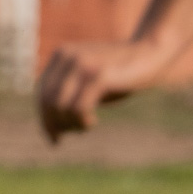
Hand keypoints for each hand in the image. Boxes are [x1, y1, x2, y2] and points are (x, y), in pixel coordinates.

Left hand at [36, 40, 167, 142]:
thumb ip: (69, 95)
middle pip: (47, 101)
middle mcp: (66, 57)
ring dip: (70, 124)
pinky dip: (81, 121)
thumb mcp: (89, 82)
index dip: (45, 119)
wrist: (150, 54)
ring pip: (59, 106)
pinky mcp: (97, 76)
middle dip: (55, 125)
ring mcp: (81, 64)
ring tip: (86, 126)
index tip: (54, 139)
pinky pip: (77, 108)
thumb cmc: (120, 73)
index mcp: (60, 55)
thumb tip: (50, 127)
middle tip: (69, 136)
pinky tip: (92, 122)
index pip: (42, 93)